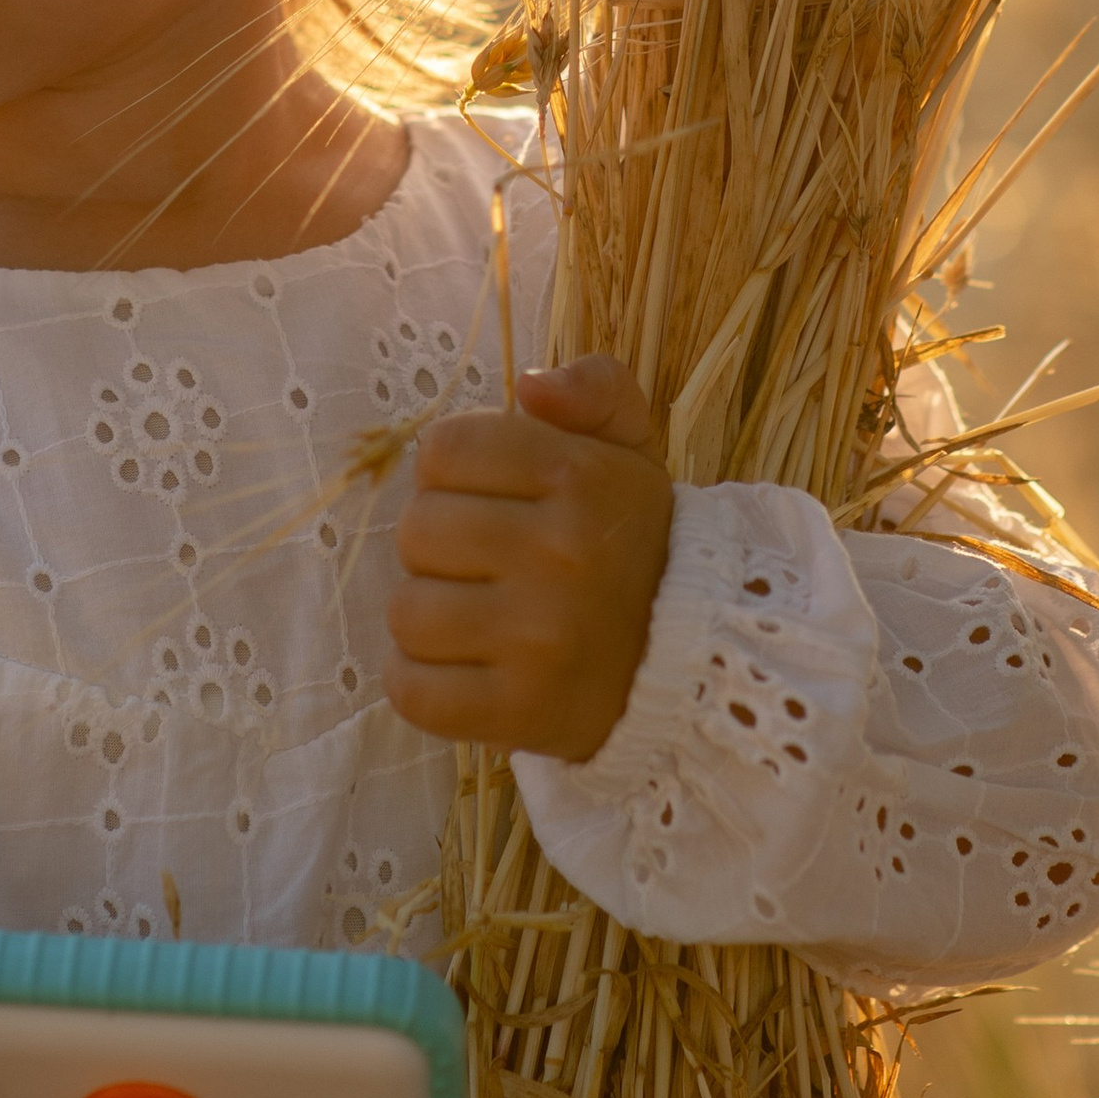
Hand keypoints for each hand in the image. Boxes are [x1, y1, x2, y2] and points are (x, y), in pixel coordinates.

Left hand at [384, 356, 673, 762]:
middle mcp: (561, 553)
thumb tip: (528, 385)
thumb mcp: (632, 451)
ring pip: (406, 611)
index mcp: (579, 476)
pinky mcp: (518, 712)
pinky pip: (410, 689)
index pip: (442, 450)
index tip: (489, 499)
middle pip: (415, 529)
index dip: (454, 474)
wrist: (691, 667)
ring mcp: (538, 638)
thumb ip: (593, 389)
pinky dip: (420, 683)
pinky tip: (463, 669)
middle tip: (486, 565)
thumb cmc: (634, 546)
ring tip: (476, 618)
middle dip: (439, 545)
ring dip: (428, 616)